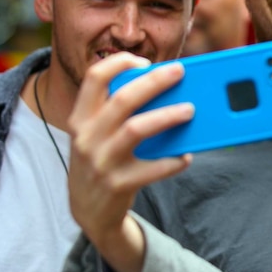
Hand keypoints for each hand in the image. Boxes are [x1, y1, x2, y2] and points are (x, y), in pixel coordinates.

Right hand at [67, 52, 193, 271]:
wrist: (88, 211)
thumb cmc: (102, 162)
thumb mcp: (98, 135)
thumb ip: (119, 113)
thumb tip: (167, 91)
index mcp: (80, 118)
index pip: (93, 78)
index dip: (119, 63)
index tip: (144, 60)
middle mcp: (87, 137)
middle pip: (122, 99)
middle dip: (153, 81)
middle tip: (179, 72)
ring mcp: (101, 161)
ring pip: (136, 129)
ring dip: (166, 116)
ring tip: (190, 110)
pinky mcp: (118, 184)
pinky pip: (152, 169)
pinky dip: (172, 161)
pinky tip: (185, 156)